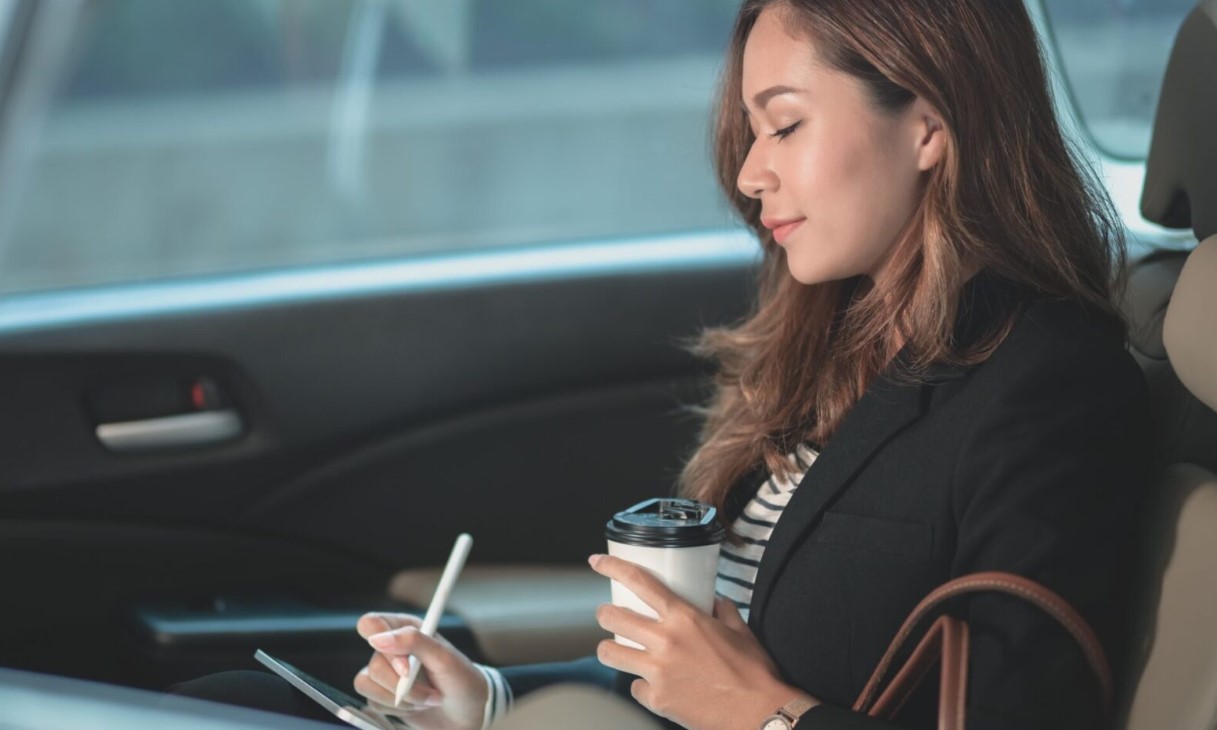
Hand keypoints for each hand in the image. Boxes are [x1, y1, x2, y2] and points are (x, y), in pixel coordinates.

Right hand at [354, 612, 488, 729]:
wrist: (468, 714)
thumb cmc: (462, 680)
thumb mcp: (445, 657)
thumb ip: (413, 641)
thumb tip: (377, 638)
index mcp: (406, 629)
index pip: (371, 624)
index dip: (383, 644)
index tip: (406, 667)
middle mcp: (392, 649)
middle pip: (374, 663)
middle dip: (404, 684)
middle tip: (431, 689)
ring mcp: (385, 673)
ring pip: (368, 684)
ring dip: (403, 699)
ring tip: (428, 698)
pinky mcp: (381, 695)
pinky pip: (372, 702)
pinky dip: (397, 709)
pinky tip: (417, 706)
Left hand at [589, 554, 816, 729]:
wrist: (759, 713)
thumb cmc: (753, 672)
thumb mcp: (740, 631)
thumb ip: (723, 611)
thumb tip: (715, 602)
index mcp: (684, 618)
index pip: (639, 582)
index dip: (612, 568)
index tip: (597, 562)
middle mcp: (665, 641)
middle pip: (612, 617)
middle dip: (605, 614)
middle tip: (608, 617)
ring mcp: (657, 671)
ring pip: (609, 653)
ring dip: (610, 649)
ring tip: (616, 650)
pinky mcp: (657, 699)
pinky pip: (634, 687)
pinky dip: (640, 685)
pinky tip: (652, 686)